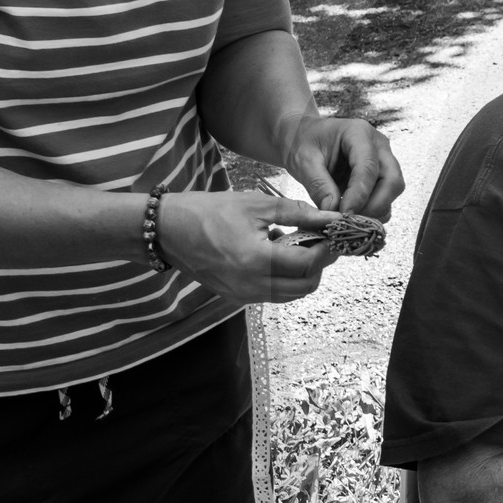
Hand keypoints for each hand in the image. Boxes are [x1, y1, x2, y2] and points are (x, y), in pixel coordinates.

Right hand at [157, 191, 338, 302]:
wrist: (166, 230)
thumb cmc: (209, 211)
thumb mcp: (257, 205)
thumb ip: (298, 213)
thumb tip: (331, 217)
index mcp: (257, 261)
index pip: (309, 263)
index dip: (328, 249)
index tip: (336, 233)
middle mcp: (252, 286)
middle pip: (306, 286)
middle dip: (319, 264)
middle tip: (321, 240)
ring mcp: (243, 296)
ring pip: (291, 293)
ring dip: (303, 273)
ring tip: (298, 244)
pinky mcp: (236, 297)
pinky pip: (273, 293)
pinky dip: (285, 277)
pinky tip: (277, 253)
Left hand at [284, 114, 403, 217]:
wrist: (303, 137)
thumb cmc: (302, 142)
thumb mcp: (303, 161)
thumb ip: (319, 185)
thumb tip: (333, 211)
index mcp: (359, 133)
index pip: (368, 167)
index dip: (360, 194)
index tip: (345, 214)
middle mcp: (378, 145)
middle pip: (392, 180)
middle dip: (376, 205)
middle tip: (351, 220)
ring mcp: (383, 160)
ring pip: (392, 191)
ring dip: (376, 209)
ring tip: (349, 218)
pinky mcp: (380, 175)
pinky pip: (386, 197)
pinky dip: (373, 210)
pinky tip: (353, 215)